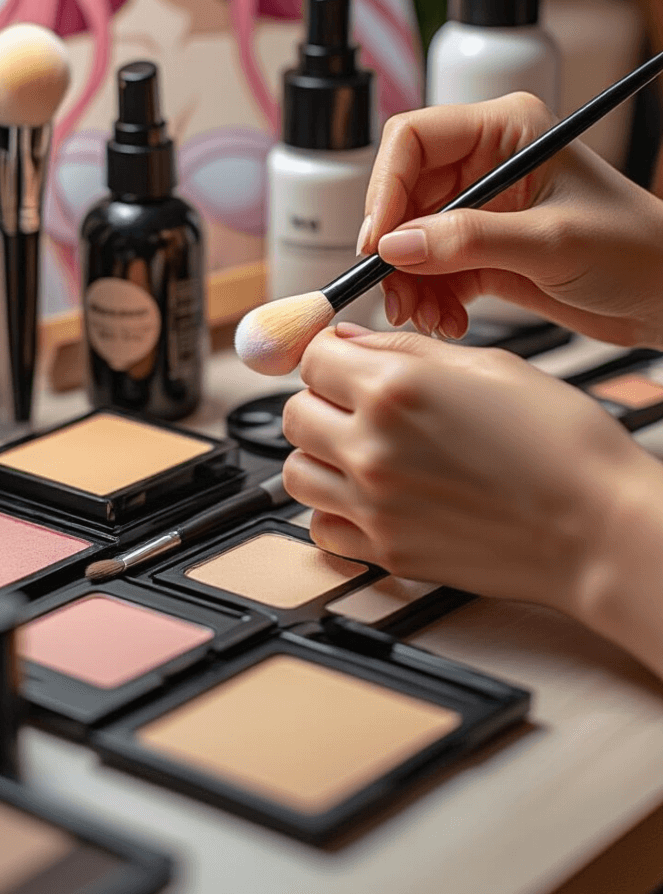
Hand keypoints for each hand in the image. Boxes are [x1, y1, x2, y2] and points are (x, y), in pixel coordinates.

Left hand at [281, 325, 649, 618]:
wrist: (598, 526)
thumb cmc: (562, 444)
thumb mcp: (489, 365)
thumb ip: (406, 349)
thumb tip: (352, 341)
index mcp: (395, 388)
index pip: (313, 357)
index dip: (329, 352)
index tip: (343, 359)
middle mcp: (372, 446)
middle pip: (294, 412)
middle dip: (321, 400)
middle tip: (357, 402)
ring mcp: (374, 506)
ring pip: (296, 471)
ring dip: (320, 454)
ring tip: (363, 448)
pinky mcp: (387, 552)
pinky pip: (321, 527)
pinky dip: (333, 509)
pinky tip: (369, 495)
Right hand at [359, 92, 662, 347]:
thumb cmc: (635, 248)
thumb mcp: (552, 242)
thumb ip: (471, 240)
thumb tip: (398, 245)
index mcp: (506, 129)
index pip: (415, 139)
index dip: (386, 187)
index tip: (379, 240)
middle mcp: (488, 162)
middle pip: (404, 194)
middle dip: (395, 248)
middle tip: (394, 293)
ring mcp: (483, 208)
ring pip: (412, 238)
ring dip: (410, 282)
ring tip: (426, 316)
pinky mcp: (483, 251)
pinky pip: (432, 270)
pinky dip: (430, 299)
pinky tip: (448, 321)